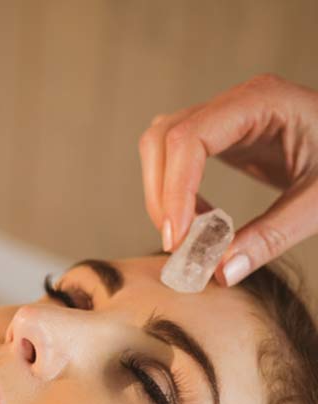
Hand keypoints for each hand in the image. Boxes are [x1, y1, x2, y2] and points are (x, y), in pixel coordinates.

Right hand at [138, 73, 317, 285]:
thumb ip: (272, 236)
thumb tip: (221, 272)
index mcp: (263, 102)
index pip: (191, 138)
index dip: (174, 190)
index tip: (178, 239)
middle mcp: (236, 103)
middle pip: (164, 137)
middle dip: (160, 195)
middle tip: (177, 245)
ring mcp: (226, 117)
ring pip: (161, 146)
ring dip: (162, 194)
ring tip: (189, 236)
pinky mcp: (223, 138)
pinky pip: (178, 159)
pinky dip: (176, 194)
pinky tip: (202, 221)